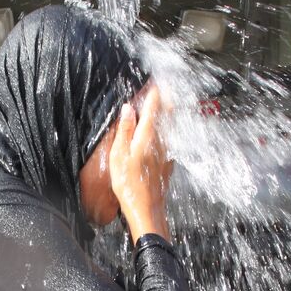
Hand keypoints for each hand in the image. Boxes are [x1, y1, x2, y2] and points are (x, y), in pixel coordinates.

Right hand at [110, 85, 172, 240]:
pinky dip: (170, 126)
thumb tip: (128, 109)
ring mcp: (168, 151)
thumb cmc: (129, 184)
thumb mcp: (118, 156)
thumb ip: (124, 130)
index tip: (157, 81)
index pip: (154, 108)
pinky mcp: (170, 161)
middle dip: (168, 97)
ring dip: (171, 110)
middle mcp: (162, 141)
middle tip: (167, 85)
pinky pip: (172, 136)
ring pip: (172, 124)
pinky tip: (168, 127)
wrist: (147, 209)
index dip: (155, 92)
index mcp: (148, 136)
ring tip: (170, 99)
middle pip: (169, 113)